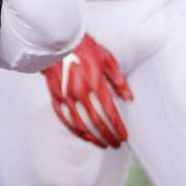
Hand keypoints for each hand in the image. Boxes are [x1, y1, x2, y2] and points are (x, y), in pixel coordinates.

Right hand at [44, 34, 133, 148]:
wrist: (56, 41)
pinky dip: (76, 130)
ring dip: (93, 137)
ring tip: (103, 144)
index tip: (125, 137)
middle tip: (117, 143)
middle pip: (97, 122)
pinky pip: (66, 119)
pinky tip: (84, 136)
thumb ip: (119, 81)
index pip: (110, 112)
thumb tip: (129, 99)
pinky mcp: (55, 96)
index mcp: (95, 83)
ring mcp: (66, 96)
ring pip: (81, 124)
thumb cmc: (84, 47)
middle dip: (108, 135)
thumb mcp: (107, 59)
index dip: (118, 127)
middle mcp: (80, 92)